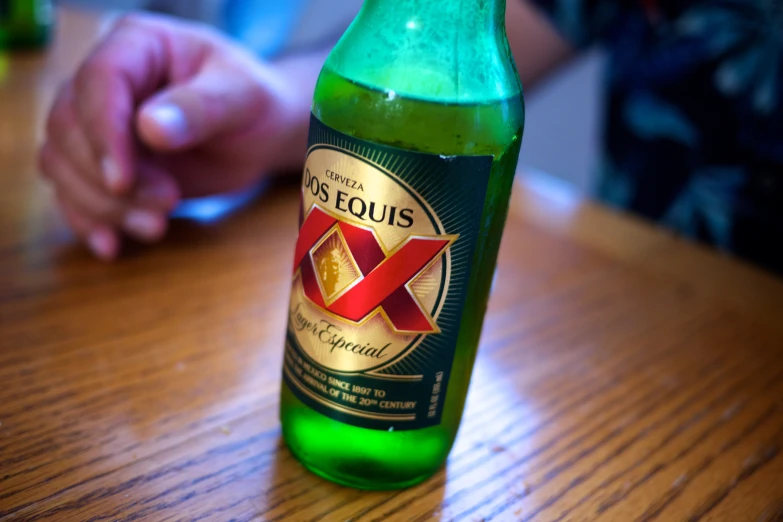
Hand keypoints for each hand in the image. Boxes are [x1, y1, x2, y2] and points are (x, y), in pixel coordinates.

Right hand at [39, 14, 315, 260]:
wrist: (259, 133)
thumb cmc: (254, 102)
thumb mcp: (242, 97)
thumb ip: (200, 108)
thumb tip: (150, 128)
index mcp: (136, 45)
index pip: (98, 82)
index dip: (103, 134)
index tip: (123, 181)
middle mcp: (104, 81)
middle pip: (69, 128)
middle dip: (108, 179)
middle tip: (165, 205)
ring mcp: (98, 124)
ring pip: (62, 164)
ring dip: (100, 205)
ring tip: (155, 227)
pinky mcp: (102, 164)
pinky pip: (73, 191)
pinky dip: (88, 220)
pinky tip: (112, 246)